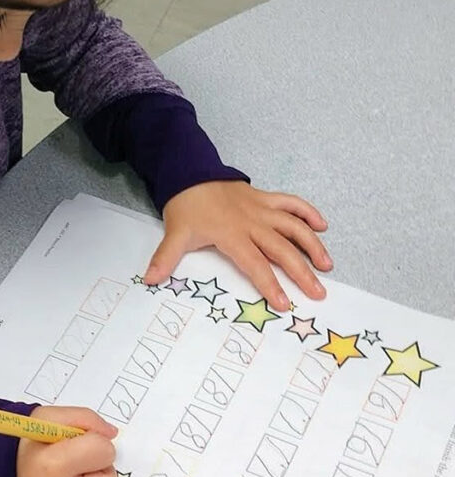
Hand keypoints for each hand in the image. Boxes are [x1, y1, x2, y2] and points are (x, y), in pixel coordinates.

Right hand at [17, 406, 118, 476]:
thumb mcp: (48, 417)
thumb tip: (111, 433)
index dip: (96, 439)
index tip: (81, 437)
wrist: (2, 470)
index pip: (101, 450)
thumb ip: (83, 418)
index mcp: (54, 463)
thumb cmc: (27, 441)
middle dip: (101, 462)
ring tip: (78, 467)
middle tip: (82, 453)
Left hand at [145, 181, 331, 311]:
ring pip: (293, 226)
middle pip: (281, 249)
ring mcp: (261, 208)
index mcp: (232, 234)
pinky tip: (323, 225)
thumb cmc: (185, 207)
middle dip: (301, 272)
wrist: (189, 172)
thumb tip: (149, 280)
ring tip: (327, 265)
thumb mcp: (175, 234)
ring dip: (312, 244)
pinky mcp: (265, 197)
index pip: (255, 264)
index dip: (270, 285)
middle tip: (318, 293)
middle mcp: (252, 222)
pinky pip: (291, 202)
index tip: (284, 304)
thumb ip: (165, 259)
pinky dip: (308, 212)